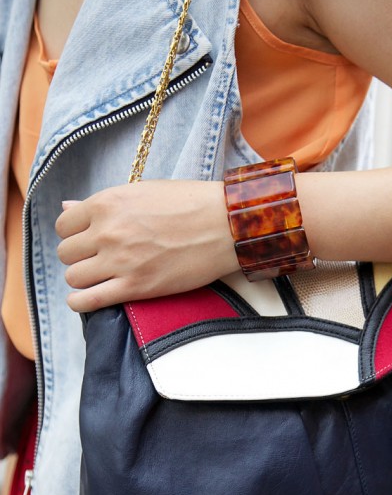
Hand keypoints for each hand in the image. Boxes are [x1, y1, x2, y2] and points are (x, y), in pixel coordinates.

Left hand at [55, 180, 238, 311]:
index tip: (88, 239)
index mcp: (106, 203)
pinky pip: (87, 301)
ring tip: (100, 277)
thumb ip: (102, 203)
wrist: (224, 225)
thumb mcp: (141, 192)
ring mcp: (119, 261)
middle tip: (98, 259)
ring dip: (83, 278)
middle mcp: (107, 231)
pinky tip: (86, 299)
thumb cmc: (189, 204)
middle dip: (79, 256)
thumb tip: (67, 206)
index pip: (64, 224)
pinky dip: (80, 302)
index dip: (75, 233)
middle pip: (67, 252)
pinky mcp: (135, 287)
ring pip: (74, 277)